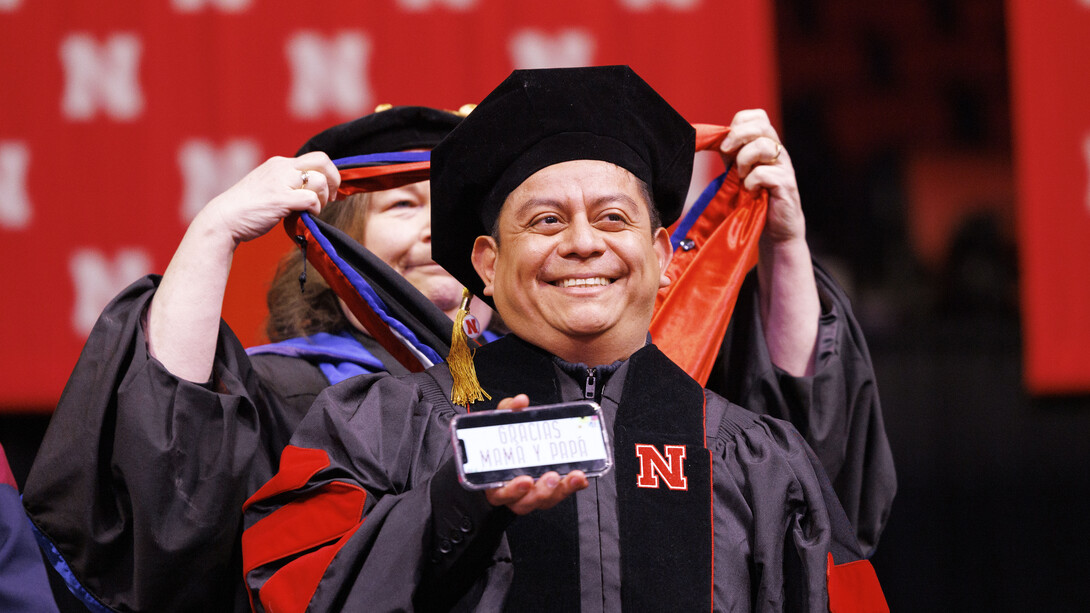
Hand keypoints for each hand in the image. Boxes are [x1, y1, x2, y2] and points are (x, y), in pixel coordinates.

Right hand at [197, 151, 340, 244]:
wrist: (224, 219)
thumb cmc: (247, 208)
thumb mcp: (269, 185)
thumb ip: (287, 184)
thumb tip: (311, 191)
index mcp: (279, 163)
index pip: (316, 158)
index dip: (329, 173)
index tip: (329, 190)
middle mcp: (281, 168)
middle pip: (323, 161)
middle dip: (334, 180)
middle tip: (331, 198)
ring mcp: (281, 183)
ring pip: (319, 181)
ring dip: (323, 199)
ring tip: (314, 209)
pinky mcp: (280, 199)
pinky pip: (311, 199)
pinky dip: (314, 209)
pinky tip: (306, 215)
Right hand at [483, 394, 590, 514]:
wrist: (507, 454)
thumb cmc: (502, 445)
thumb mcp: (501, 426)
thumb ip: (508, 412)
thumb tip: (520, 401)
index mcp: (498, 482)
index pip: (502, 493)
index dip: (513, 491)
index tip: (524, 481)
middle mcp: (516, 494)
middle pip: (528, 501)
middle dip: (542, 490)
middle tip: (552, 476)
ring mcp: (534, 495)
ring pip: (547, 500)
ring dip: (562, 489)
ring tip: (573, 475)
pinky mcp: (551, 492)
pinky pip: (562, 493)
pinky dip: (573, 485)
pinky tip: (582, 477)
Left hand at [718, 109, 804, 245]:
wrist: (774, 228)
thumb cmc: (755, 198)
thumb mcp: (738, 170)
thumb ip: (730, 153)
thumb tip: (710, 137)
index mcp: (765, 143)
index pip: (756, 116)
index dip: (738, 124)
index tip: (725, 144)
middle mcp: (777, 150)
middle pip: (761, 124)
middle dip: (737, 136)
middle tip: (727, 153)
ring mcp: (784, 166)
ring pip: (763, 145)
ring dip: (744, 160)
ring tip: (741, 177)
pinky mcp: (786, 184)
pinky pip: (764, 173)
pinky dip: (751, 182)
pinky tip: (750, 191)